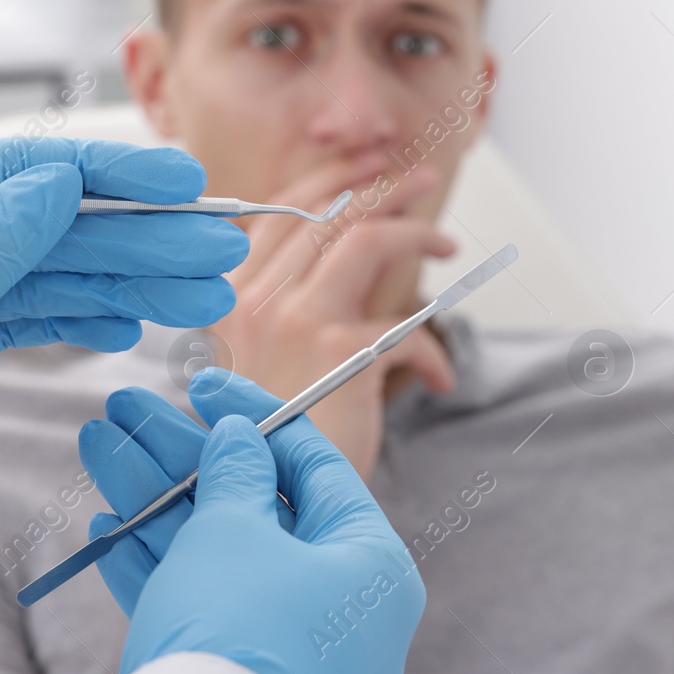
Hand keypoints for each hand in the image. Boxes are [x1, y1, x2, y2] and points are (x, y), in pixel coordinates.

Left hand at [0, 137, 247, 600]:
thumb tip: (60, 180)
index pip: (12, 169)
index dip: (106, 173)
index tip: (180, 184)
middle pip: (43, 225)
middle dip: (136, 238)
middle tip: (219, 249)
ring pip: (45, 275)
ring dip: (127, 281)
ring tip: (204, 294)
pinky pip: (25, 317)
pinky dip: (80, 317)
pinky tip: (132, 321)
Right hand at [79, 370, 423, 673]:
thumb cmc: (237, 636)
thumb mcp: (235, 533)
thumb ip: (237, 474)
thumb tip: (241, 434)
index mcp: (368, 561)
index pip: (314, 463)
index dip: (255, 411)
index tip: (201, 383)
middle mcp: (338, 604)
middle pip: (254, 504)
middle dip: (180, 454)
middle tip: (123, 410)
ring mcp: (289, 645)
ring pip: (215, 553)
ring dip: (151, 497)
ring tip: (96, 445)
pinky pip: (200, 608)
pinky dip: (153, 567)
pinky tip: (105, 522)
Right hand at [210, 156, 457, 475]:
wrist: (267, 505)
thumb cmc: (264, 441)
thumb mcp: (252, 365)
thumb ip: (280, 312)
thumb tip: (338, 262)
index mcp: (228, 298)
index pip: (280, 211)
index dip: (329, 179)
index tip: (367, 168)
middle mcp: (254, 300)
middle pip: (329, 214)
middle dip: (382, 188)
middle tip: (419, 179)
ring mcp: (295, 321)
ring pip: (366, 240)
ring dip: (414, 232)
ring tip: (446, 245)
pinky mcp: (341, 353)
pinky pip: (405, 326)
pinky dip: (431, 351)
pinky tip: (439, 377)